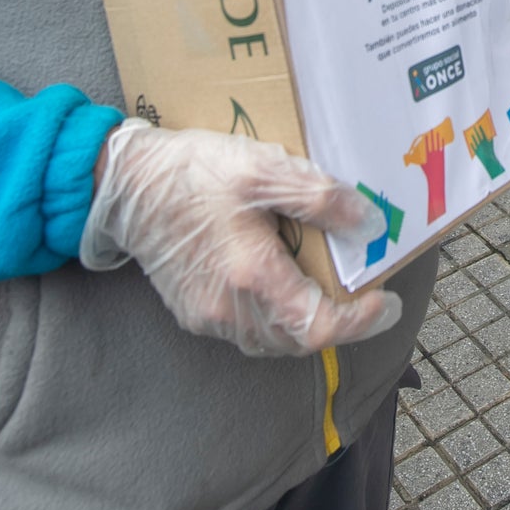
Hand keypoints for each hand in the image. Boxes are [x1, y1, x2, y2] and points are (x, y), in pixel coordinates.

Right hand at [81, 122, 399, 356]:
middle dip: (339, 324)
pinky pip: (247, 331)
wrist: (124, 184)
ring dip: (307, 325)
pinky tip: (286, 289)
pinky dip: (277, 320)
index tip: (385, 302)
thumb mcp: (261, 168)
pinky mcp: (192, 311)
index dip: (360, 322)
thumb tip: (367, 225)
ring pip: (272, 341)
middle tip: (367, 296)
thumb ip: (318, 197)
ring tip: (334, 293)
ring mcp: (207, 315)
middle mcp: (229, 309)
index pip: (318, 326)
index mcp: (250, 276)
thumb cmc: (192, 172)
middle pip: (298, 340)